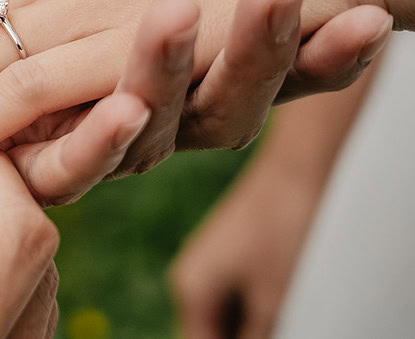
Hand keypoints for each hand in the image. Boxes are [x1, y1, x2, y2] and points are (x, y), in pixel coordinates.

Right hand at [169, 153, 323, 338]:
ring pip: (229, 317)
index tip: (268, 332)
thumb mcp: (273, 301)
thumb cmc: (284, 228)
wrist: (299, 168)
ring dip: (252, 327)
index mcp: (190, 291)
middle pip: (212, 333)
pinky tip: (284, 306)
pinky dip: (257, 310)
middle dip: (243, 337)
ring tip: (282, 313)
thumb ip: (255, 338)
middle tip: (278, 325)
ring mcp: (211, 264)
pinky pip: (239, 298)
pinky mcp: (232, 254)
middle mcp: (191, 278)